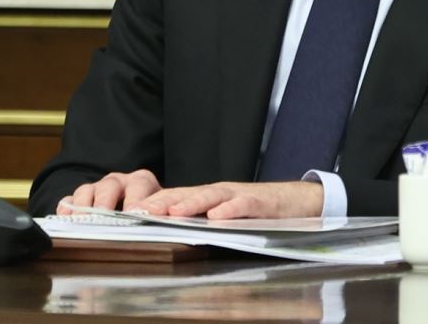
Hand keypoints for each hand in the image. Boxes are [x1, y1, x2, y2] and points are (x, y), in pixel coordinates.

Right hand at [57, 169, 162, 214]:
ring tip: (80, 220)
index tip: (134, 213)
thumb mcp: (159, 213)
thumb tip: (168, 222)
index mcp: (140, 182)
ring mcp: (97, 189)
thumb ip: (162, 217)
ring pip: (87, 190)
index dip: (136, 198)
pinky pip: (70, 200)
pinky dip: (67, 209)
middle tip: (103, 214)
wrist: (136, 213)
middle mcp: (118, 182)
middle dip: (105, 200)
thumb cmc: (149, 215)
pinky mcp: (80, 200)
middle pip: (110, 185)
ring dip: (83, 205)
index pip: (139, 184)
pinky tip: (65, 219)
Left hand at [136, 181, 322, 219]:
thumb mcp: (225, 216)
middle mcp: (219, 193)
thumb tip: (172, 233)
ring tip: (173, 212)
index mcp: (208, 198)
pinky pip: (243, 205)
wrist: (297, 201)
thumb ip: (201, 221)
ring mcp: (239, 196)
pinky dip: (230, 210)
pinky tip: (217, 217)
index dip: (153, 204)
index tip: (130, 213)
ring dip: (191, 203)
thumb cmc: (257, 211)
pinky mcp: (261, 204)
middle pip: (187, 194)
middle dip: (163, 201)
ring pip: (211, 196)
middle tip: (142, 211)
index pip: (175, 197)